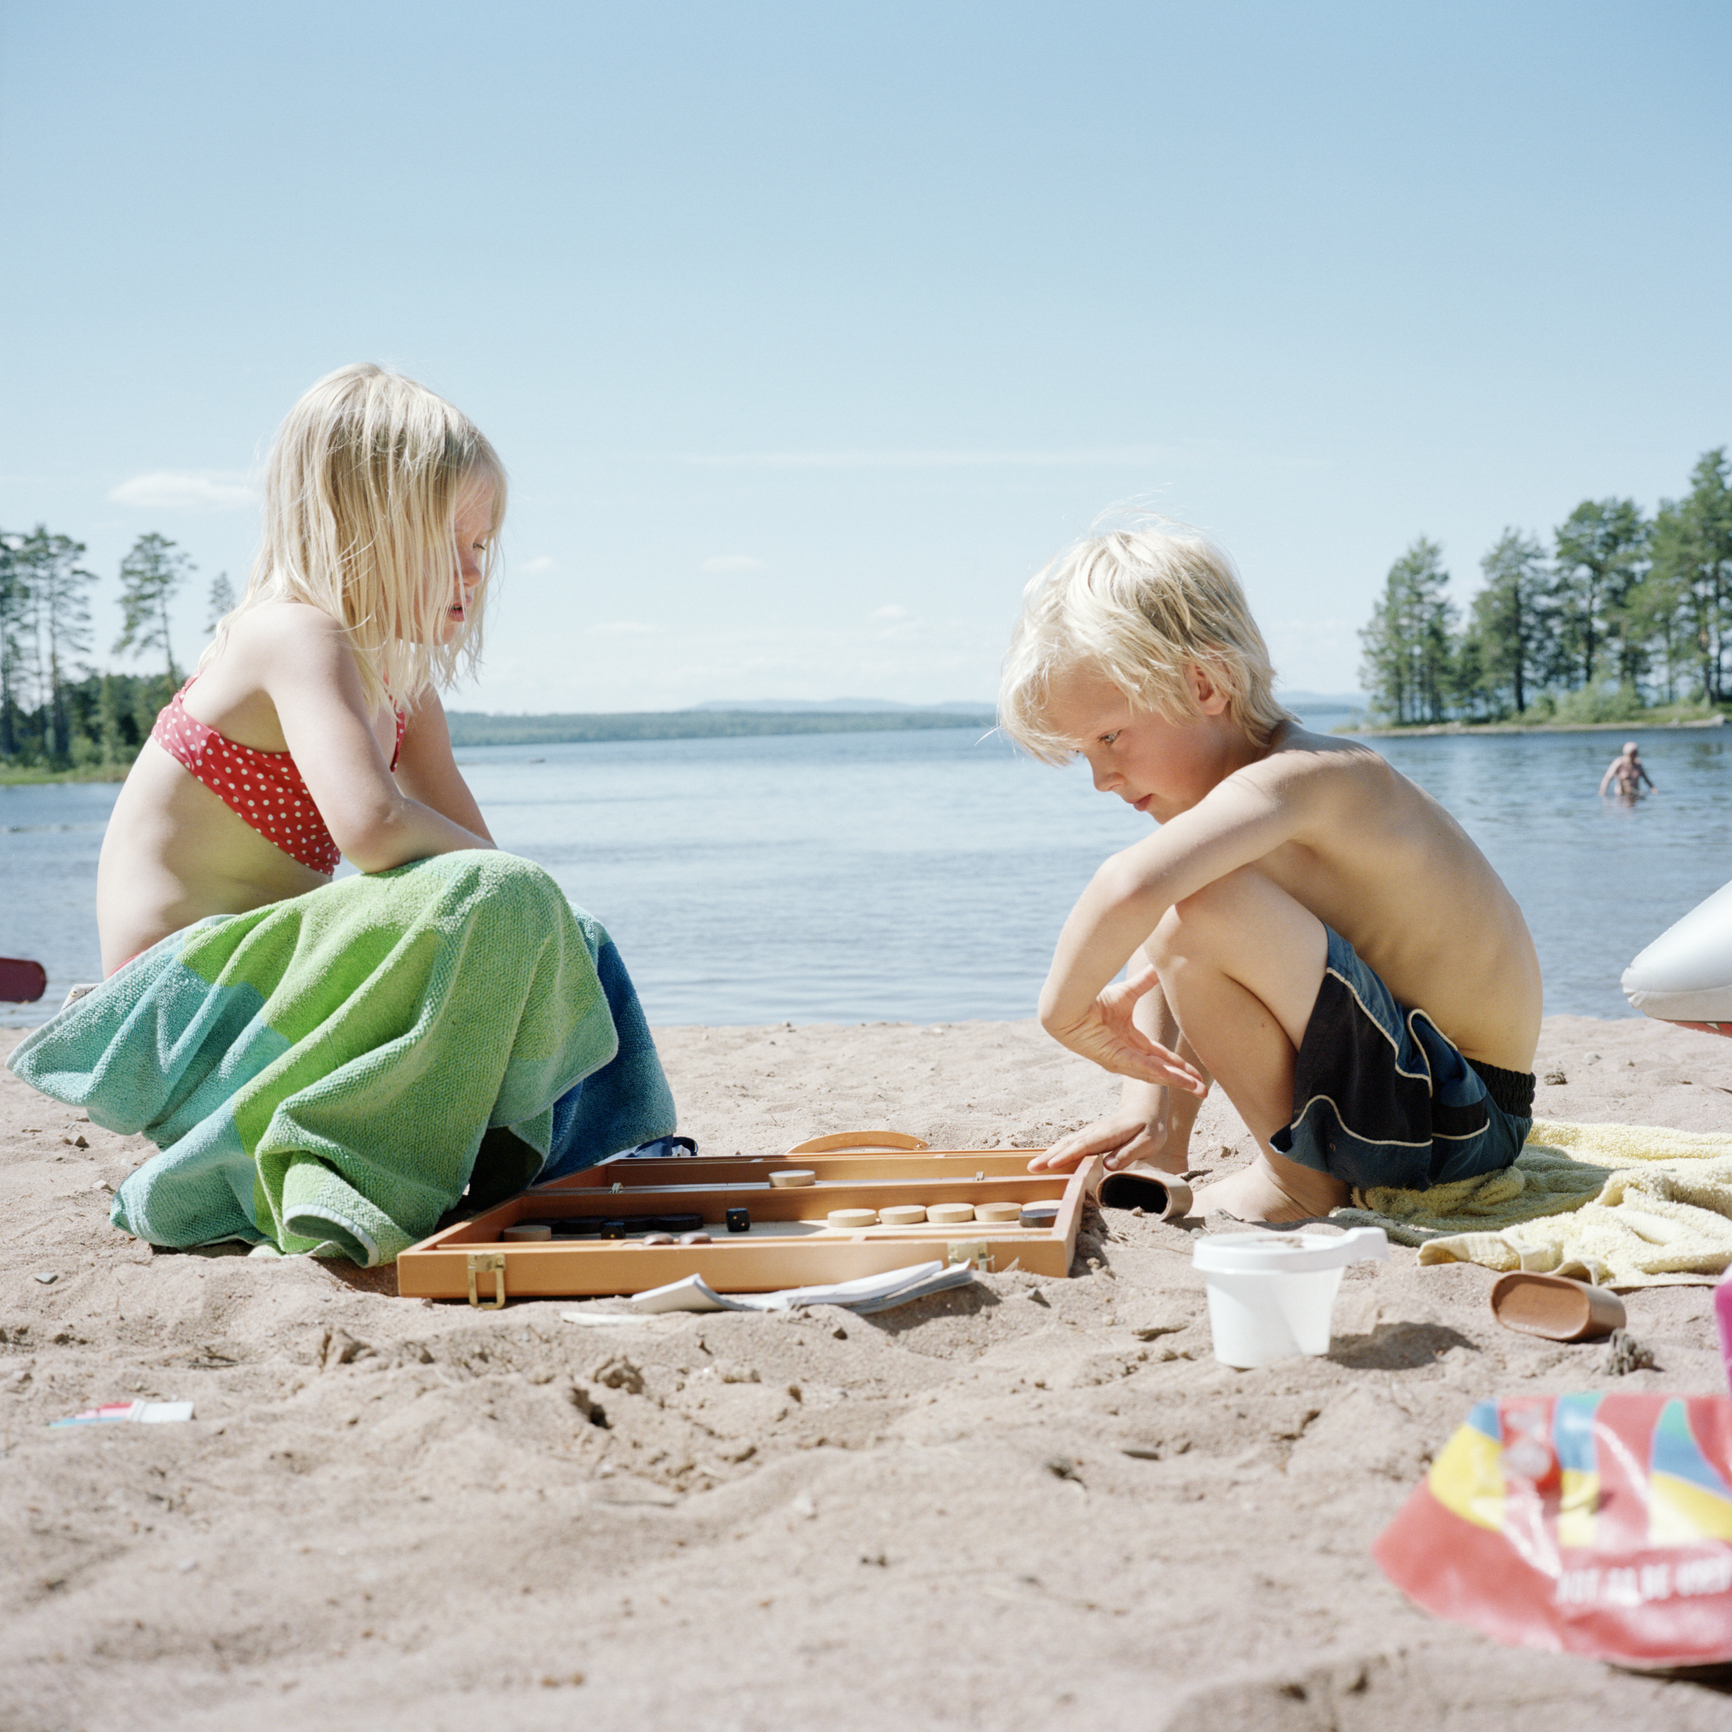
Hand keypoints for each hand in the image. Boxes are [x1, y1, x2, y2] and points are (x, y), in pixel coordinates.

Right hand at [1028, 1111, 1176, 1172]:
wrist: (1146, 1109)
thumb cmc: (1149, 1128)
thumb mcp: (1148, 1142)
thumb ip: (1129, 1152)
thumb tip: (1109, 1165)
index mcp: (1109, 1133)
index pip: (1085, 1146)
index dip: (1068, 1155)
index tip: (1052, 1164)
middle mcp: (1095, 1131)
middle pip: (1069, 1144)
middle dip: (1049, 1156)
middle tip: (1031, 1168)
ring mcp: (1090, 1133)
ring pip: (1066, 1143)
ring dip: (1049, 1154)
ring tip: (1032, 1166)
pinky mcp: (1090, 1136)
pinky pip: (1070, 1143)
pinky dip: (1056, 1151)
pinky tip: (1048, 1159)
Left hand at [1043, 965, 1208, 1094]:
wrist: (1070, 1004)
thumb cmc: (1092, 1000)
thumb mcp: (1127, 992)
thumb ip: (1146, 982)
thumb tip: (1161, 965)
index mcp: (1131, 1042)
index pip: (1160, 1058)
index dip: (1179, 1066)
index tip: (1196, 1074)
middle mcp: (1127, 1055)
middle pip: (1161, 1072)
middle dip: (1183, 1081)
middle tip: (1204, 1091)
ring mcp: (1120, 1059)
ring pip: (1154, 1074)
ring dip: (1176, 1082)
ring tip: (1196, 1089)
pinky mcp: (1113, 1057)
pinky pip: (1140, 1066)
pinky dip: (1158, 1073)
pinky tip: (1175, 1078)